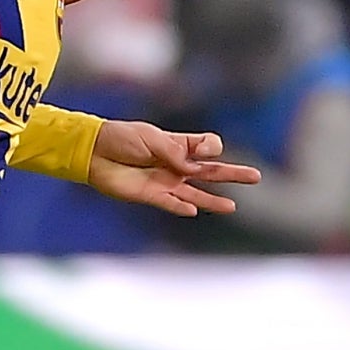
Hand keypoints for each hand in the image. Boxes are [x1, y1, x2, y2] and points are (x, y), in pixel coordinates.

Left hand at [86, 119, 258, 216]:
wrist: (93, 152)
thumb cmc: (121, 138)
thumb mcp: (151, 138)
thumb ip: (174, 152)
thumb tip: (193, 168)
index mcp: (178, 145)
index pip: (207, 147)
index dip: (211, 147)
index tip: (208, 147)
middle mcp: (176, 165)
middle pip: (210, 171)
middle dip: (233, 174)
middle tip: (257, 177)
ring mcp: (165, 182)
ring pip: (196, 193)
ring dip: (213, 200)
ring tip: (233, 206)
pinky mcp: (151, 196)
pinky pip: (171, 204)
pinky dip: (181, 207)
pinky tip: (195, 211)